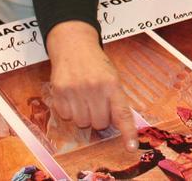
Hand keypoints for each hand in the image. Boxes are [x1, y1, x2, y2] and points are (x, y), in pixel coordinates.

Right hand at [46, 21, 137, 150]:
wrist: (73, 44)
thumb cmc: (96, 65)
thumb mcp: (112, 77)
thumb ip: (115, 100)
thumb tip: (118, 126)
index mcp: (112, 85)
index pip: (122, 114)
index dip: (128, 133)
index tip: (131, 148)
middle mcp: (95, 88)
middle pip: (99, 123)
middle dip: (98, 117)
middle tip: (96, 102)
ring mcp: (76, 90)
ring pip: (82, 123)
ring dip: (83, 115)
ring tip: (83, 97)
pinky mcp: (60, 92)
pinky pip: (66, 117)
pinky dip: (69, 111)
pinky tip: (71, 95)